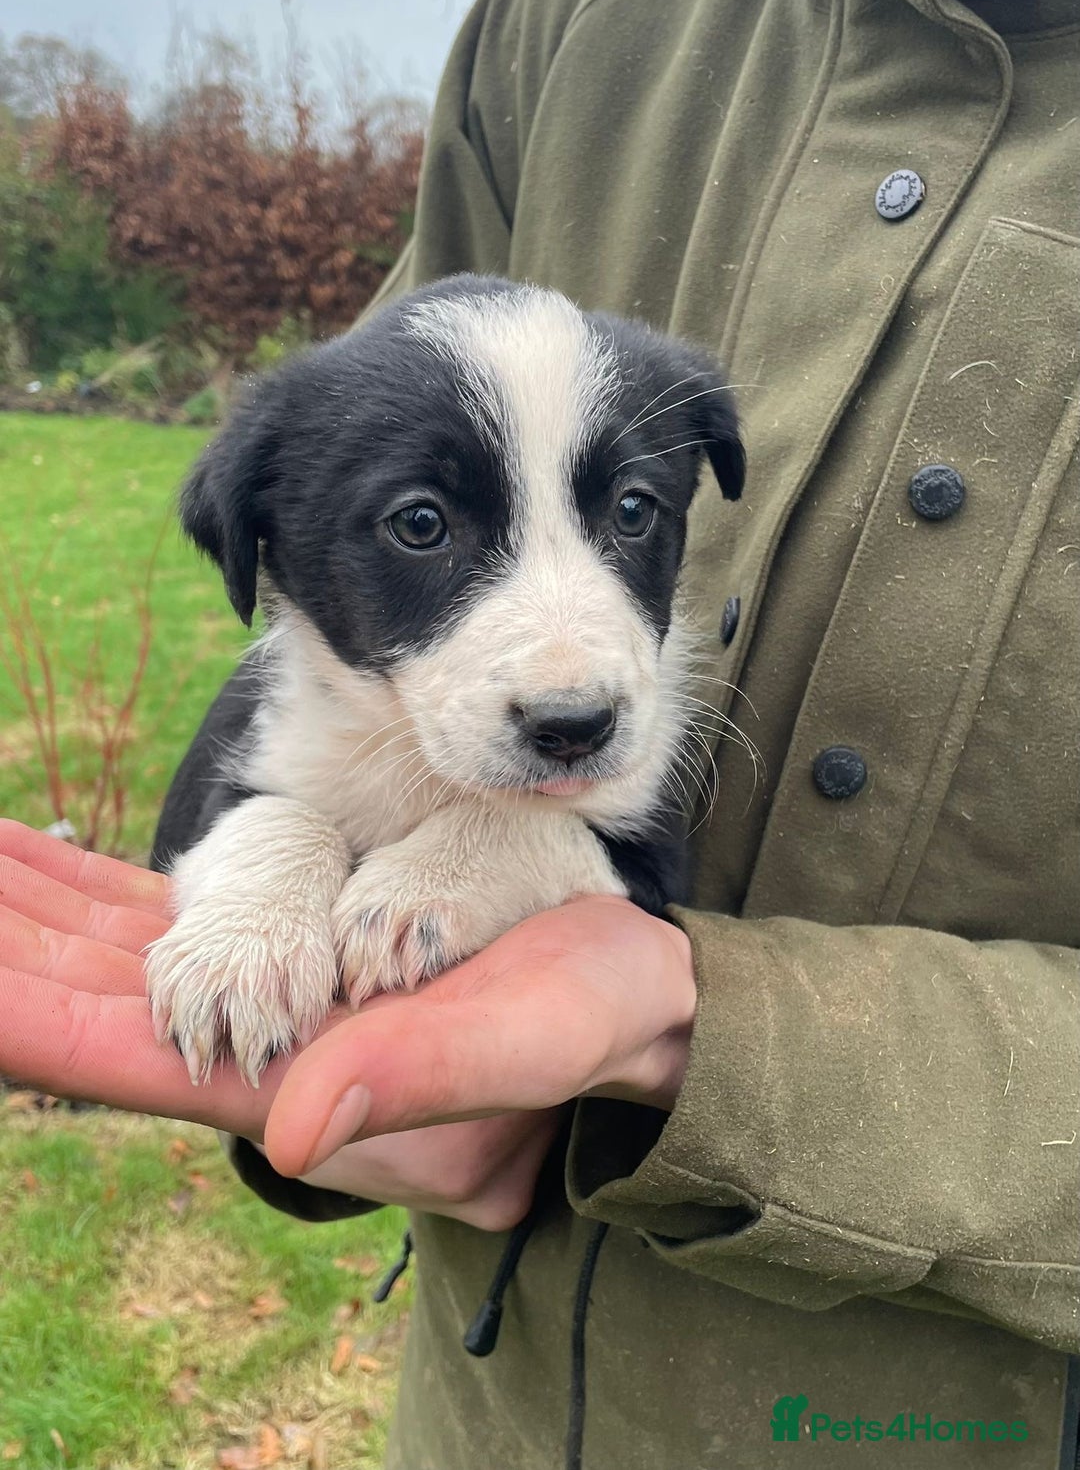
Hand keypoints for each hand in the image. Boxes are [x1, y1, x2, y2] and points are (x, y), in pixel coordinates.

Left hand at [0, 820, 696, 1224]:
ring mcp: (275, 1004)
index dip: (32, 1016)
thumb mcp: (531, 1039)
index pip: (128, 1058)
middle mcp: (264, 1051)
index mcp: (305, 1084)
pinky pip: (171, 923)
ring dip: (35, 911)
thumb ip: (420, 1073)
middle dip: (13, 947)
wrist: (631, 1000)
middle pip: (98, 1003)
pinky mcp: (299, 955)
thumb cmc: (594, 1020)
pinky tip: (50, 860)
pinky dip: (100, 894)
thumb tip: (288, 1124)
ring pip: (120, 958)